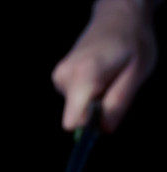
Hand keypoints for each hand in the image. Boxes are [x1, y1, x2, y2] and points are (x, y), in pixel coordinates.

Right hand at [52, 0, 156, 131]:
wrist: (118, 18)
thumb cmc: (132, 42)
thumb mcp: (137, 73)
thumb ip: (119, 102)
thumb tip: (104, 129)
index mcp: (84, 75)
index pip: (72, 119)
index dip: (89, 127)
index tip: (104, 121)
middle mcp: (64, 78)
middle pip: (77, 116)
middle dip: (97, 109)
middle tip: (114, 86)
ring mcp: (58, 78)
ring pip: (76, 108)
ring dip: (95, 100)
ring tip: (109, 77)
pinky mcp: (58, 79)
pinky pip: (74, 99)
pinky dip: (89, 93)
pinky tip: (99, 75)